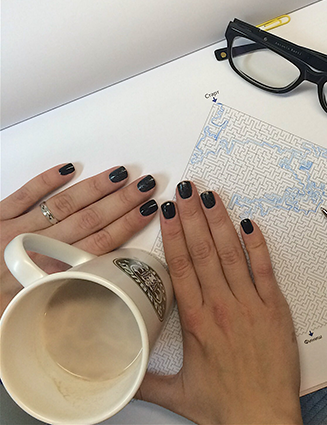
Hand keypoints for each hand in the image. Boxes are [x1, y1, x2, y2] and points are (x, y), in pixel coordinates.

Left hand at [0, 163, 158, 315]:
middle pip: (87, 221)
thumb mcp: (16, 323)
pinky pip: (23, 193)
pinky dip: (46, 179)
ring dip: (96, 187)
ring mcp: (12, 228)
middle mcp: (31, 250)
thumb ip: (53, 304)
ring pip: (64, 204)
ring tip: (122, 174)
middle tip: (147, 185)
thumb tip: (90, 295)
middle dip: (121, 202)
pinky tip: (68, 167)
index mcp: (40, 278)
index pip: (94, 249)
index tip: (148, 213)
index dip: (125, 228)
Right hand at [138, 183, 301, 424]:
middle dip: (193, 216)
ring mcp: (250, 304)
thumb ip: (144, 377)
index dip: (173, 235)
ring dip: (220, 222)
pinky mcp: (274, 306)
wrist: (263, 418)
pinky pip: (264, 268)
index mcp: (196, 322)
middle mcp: (222, 307)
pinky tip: (250, 222)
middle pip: (204, 252)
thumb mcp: (176, 393)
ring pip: (232, 253)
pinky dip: (258, 243)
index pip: (180, 267)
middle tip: (186, 189)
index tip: (167, 211)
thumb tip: (118, 371)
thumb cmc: (223, 406)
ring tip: (211, 197)